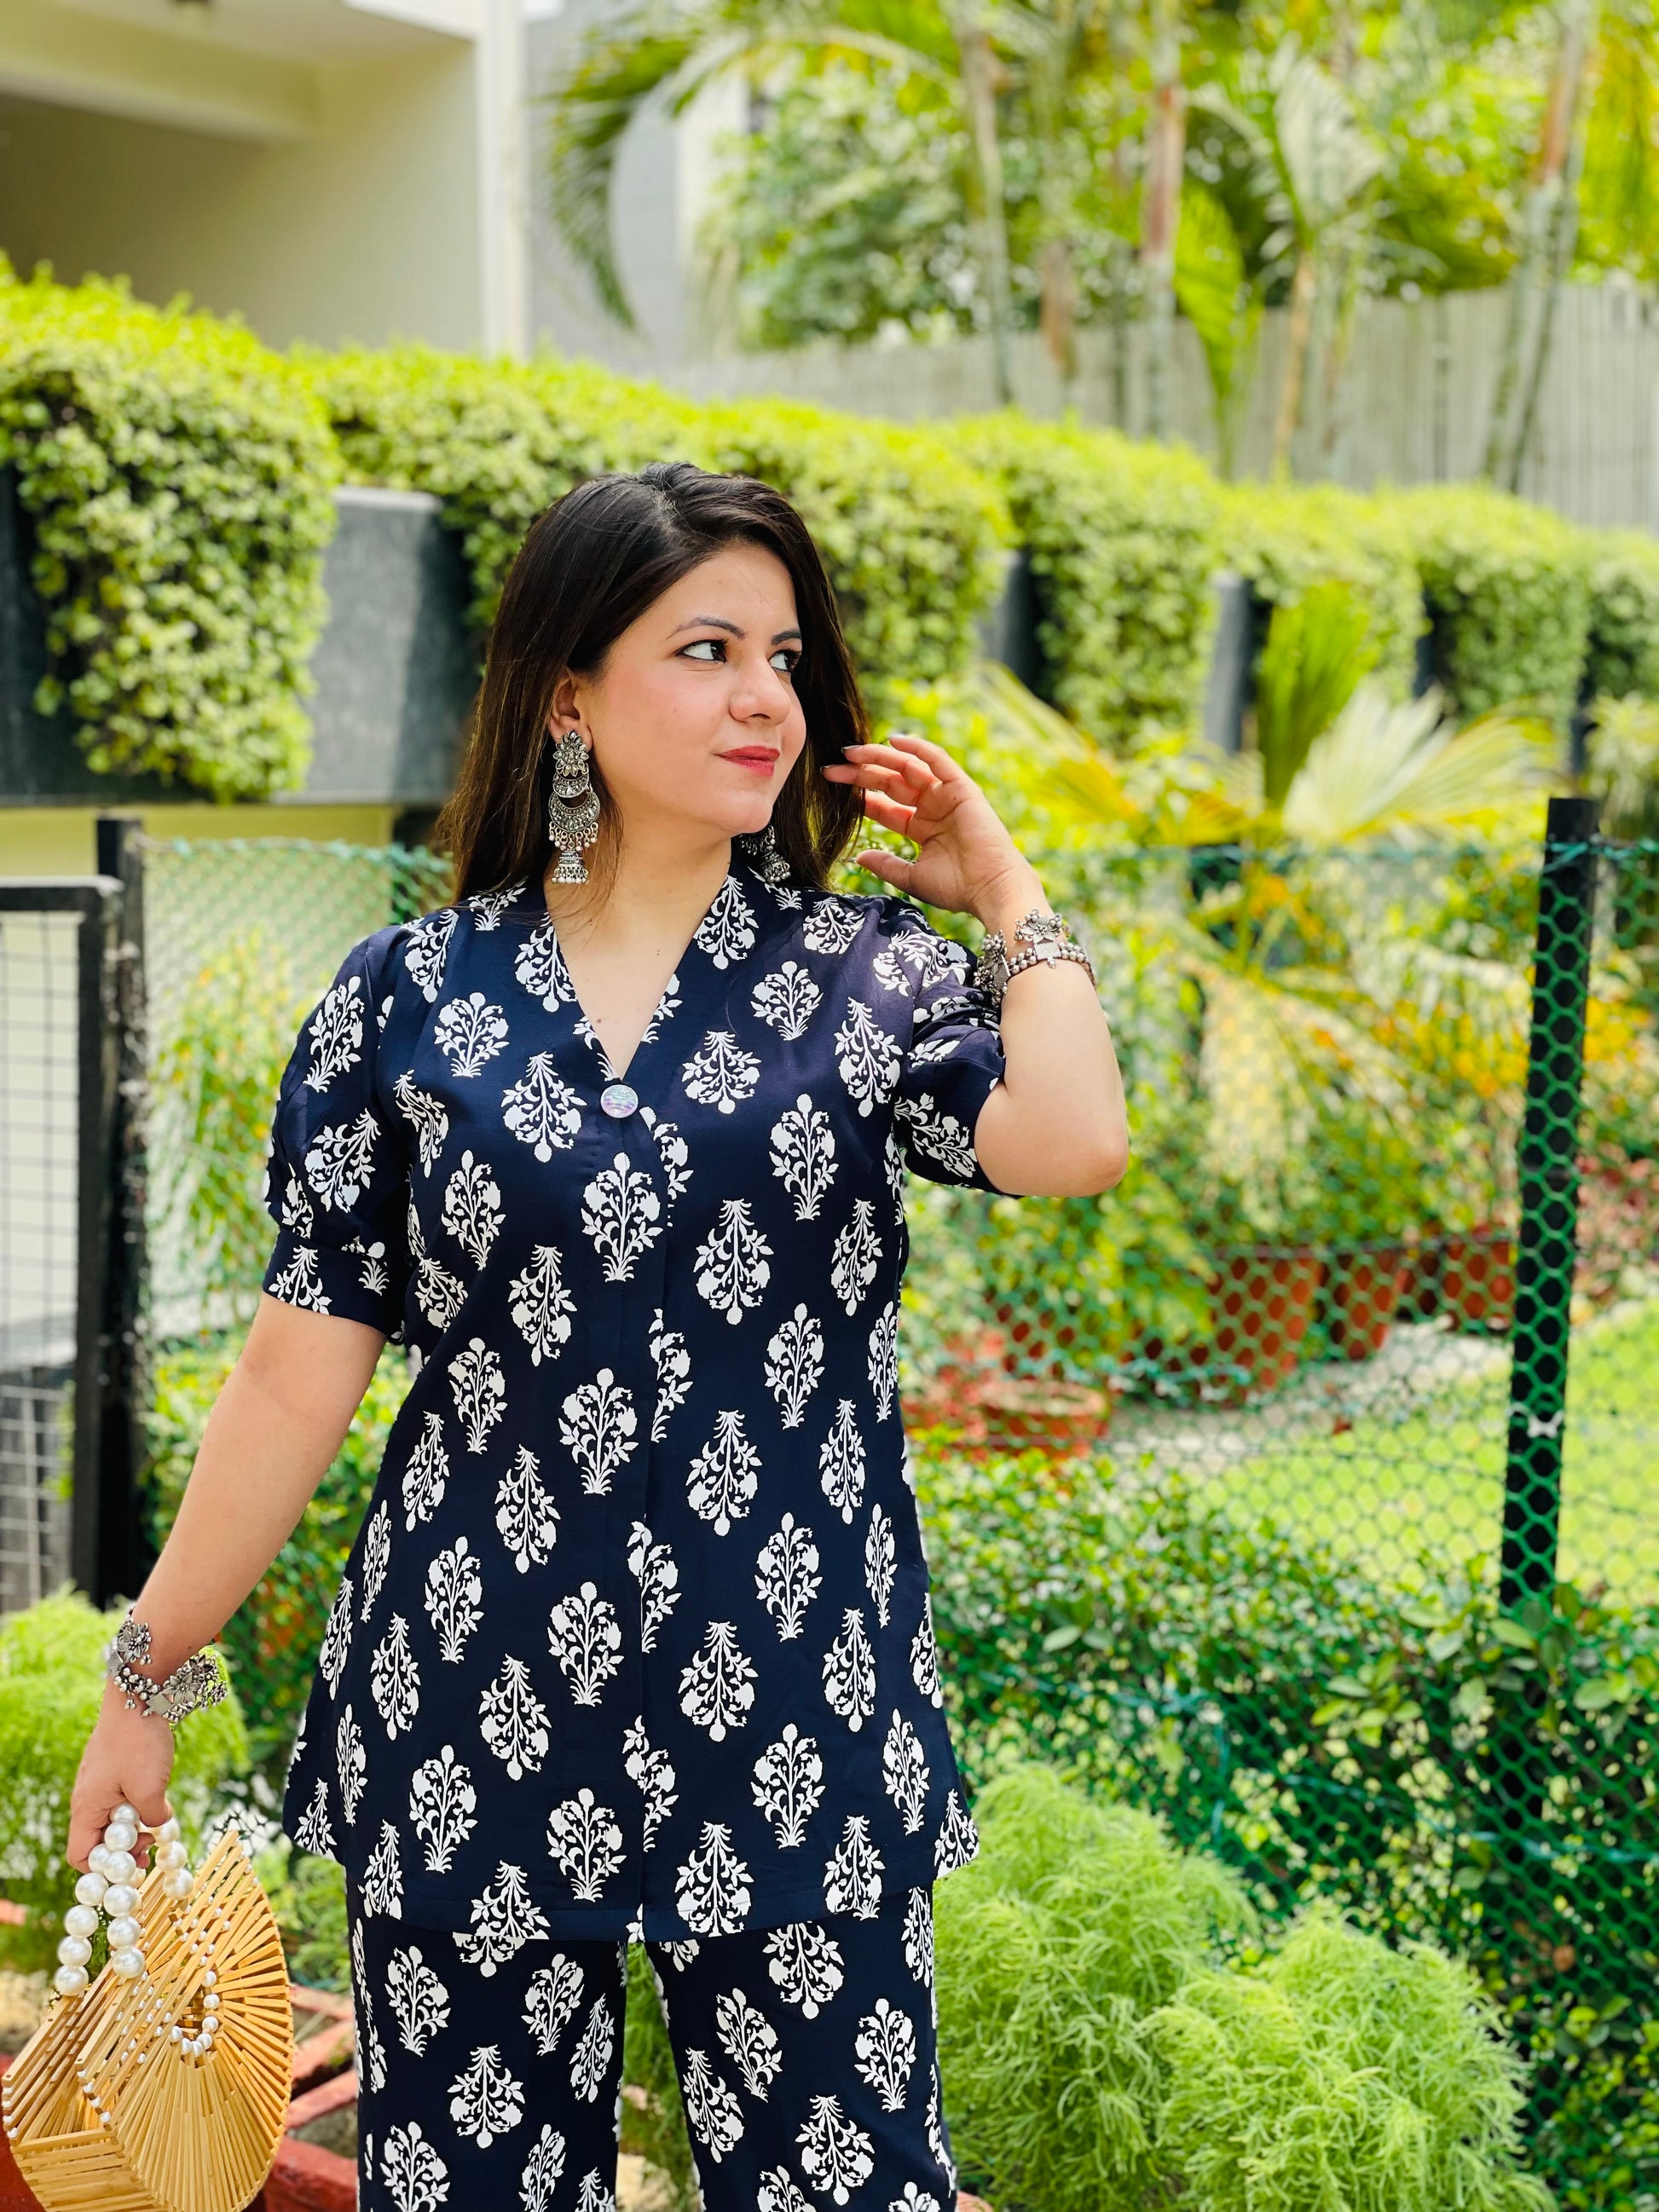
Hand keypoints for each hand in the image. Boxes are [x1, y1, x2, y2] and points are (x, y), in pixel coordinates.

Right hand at [66, 1682, 175, 1874]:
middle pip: (98, 1839)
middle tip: (152, 1846)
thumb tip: (160, 1828)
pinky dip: (138, 1804)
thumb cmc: (138, 1743)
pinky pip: (121, 1798)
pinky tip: (158, 1795)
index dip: (104, 1869)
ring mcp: (99, 1783)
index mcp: (86, 1808)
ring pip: (113, 1818)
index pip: (80, 1856)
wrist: (138, 1696)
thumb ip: (154, 1818)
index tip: (134, 1865)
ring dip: (135, 1825)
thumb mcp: (151, 1789)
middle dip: (125, 1848)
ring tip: (159, 1821)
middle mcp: (87, 1798)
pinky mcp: (113, 1769)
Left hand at [821, 733, 1038, 922]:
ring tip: (851, 752)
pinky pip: (938, 761)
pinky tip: (893, 740)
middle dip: (860, 774)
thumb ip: (886, 865)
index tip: (831, 787)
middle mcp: (933, 807)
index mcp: (921, 827)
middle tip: (831, 769)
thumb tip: (858, 857)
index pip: (883, 805)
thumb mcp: (911, 877)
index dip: (858, 795)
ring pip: (908, 768)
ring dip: (880, 757)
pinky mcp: (962, 788)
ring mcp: (947, 796)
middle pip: (890, 783)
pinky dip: (918, 747)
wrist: (990, 889)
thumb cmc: (956, 887)